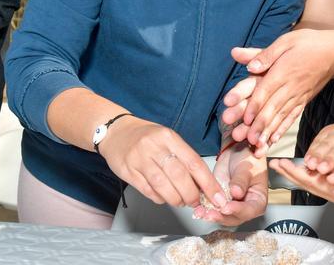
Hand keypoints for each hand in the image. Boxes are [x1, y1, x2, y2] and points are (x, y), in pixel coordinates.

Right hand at [98, 118, 227, 209]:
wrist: (116, 131)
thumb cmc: (147, 137)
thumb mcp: (168, 139)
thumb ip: (184, 159)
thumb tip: (203, 184)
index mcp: (170, 137)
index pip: (194, 162)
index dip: (208, 183)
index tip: (217, 197)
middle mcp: (155, 146)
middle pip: (179, 176)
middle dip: (192, 194)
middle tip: (196, 202)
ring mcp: (139, 159)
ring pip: (162, 185)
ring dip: (176, 199)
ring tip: (181, 202)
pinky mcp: (127, 170)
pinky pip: (147, 190)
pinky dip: (159, 198)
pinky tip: (164, 198)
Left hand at [195, 142, 267, 224]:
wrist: (235, 152)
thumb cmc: (247, 159)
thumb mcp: (246, 167)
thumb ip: (241, 180)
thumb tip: (237, 193)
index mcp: (257, 201)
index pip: (249, 210)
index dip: (238, 211)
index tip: (227, 208)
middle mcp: (245, 206)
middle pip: (234, 218)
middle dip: (221, 216)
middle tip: (211, 213)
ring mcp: (231, 205)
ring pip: (222, 216)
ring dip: (211, 215)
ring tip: (202, 213)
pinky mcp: (219, 202)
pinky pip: (212, 209)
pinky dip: (204, 210)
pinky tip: (198, 210)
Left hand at [222, 29, 333, 154]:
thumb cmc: (309, 43)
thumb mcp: (286, 41)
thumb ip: (266, 54)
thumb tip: (250, 67)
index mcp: (284, 71)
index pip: (266, 91)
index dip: (255, 106)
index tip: (245, 119)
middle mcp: (291, 87)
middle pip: (273, 108)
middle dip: (260, 125)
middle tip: (249, 139)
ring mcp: (299, 96)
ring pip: (282, 116)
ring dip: (269, 131)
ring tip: (258, 145)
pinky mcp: (304, 101)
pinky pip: (292, 117)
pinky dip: (283, 129)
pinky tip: (274, 139)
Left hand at [269, 158, 333, 216]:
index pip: (310, 181)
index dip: (295, 172)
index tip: (282, 164)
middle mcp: (333, 191)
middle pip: (306, 181)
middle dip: (289, 173)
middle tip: (274, 164)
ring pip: (311, 181)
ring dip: (296, 173)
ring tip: (283, 166)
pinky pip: (320, 180)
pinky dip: (309, 174)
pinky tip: (306, 170)